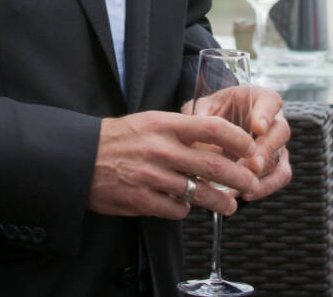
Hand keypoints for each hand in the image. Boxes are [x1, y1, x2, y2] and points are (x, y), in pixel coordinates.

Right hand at [88, 110, 259, 218]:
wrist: (80, 157)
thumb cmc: (121, 137)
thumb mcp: (153, 122)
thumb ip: (183, 129)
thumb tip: (218, 141)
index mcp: (167, 125)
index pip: (213, 127)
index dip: (238, 139)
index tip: (251, 148)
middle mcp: (161, 149)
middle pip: (213, 164)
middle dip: (239, 177)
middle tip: (252, 183)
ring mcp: (151, 176)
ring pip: (198, 192)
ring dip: (220, 201)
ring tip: (231, 205)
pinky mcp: (140, 200)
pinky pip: (175, 209)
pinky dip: (185, 209)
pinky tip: (186, 206)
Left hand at [181, 85, 291, 200]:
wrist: (213, 128)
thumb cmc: (211, 112)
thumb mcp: (204, 107)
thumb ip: (202, 115)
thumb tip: (197, 134)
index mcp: (258, 99)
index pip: (271, 101)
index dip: (266, 115)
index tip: (257, 128)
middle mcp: (273, 119)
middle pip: (280, 132)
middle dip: (266, 150)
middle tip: (252, 164)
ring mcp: (276, 143)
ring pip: (280, 157)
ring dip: (264, 173)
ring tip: (246, 185)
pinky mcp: (276, 162)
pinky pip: (280, 175)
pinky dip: (266, 187)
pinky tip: (246, 194)